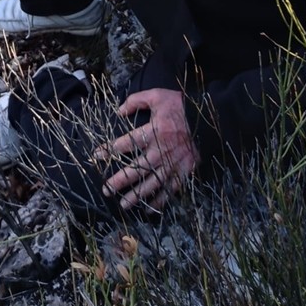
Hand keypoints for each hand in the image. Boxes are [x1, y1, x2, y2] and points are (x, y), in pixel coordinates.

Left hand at [98, 88, 198, 211]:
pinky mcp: (185, 171)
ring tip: (124, 204)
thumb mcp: (157, 96)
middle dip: (121, 180)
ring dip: (137, 195)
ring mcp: (174, 163)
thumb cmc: (180, 106)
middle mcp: (162, 150)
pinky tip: (149, 209)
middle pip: (138, 168)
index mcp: (154, 131)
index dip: (110, 149)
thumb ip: (136, 100)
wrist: (208, 117)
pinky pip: (171, 189)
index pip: (127, 142)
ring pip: (153, 183)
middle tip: (106, 189)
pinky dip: (161, 200)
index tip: (96, 156)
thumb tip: (119, 110)